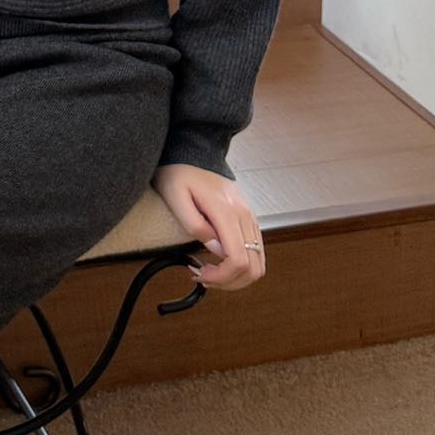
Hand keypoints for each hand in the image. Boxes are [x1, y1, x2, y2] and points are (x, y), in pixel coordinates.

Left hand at [151, 162, 266, 291]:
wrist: (195, 152)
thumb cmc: (181, 173)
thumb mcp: (176, 197)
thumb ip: (195, 225)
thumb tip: (215, 249)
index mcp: (226, 211)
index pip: (238, 260)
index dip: (222, 277)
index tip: (201, 274)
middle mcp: (244, 215)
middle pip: (253, 267)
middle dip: (229, 282)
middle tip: (204, 276)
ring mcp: (250, 217)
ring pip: (258, 263)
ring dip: (236, 277)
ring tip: (211, 271)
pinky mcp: (249, 218)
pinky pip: (256, 251)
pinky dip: (241, 265)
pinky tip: (220, 261)